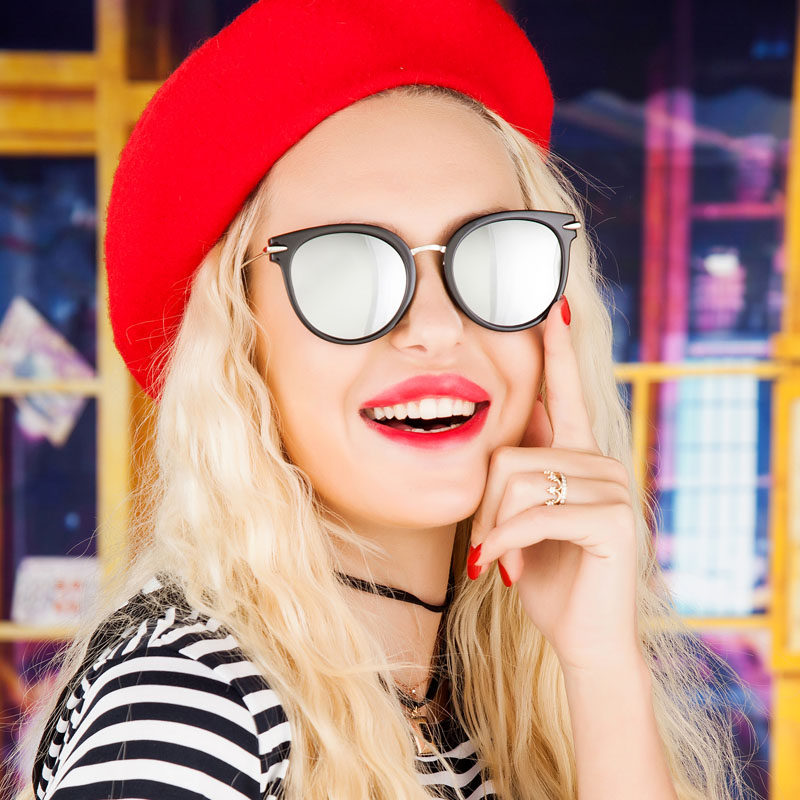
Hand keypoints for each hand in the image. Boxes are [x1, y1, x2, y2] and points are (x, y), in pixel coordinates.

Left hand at [469, 296, 639, 673]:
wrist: (581, 638)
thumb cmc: (547, 576)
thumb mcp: (522, 519)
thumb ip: (521, 471)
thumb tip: (511, 420)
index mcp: (578, 456)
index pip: (565, 392)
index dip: (559, 350)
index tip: (554, 306)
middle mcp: (600, 461)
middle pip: (510, 454)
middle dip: (486, 505)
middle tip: (485, 544)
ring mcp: (612, 487)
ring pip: (518, 483)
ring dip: (494, 528)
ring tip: (499, 559)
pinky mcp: (613, 518)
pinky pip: (534, 514)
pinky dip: (504, 543)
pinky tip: (500, 567)